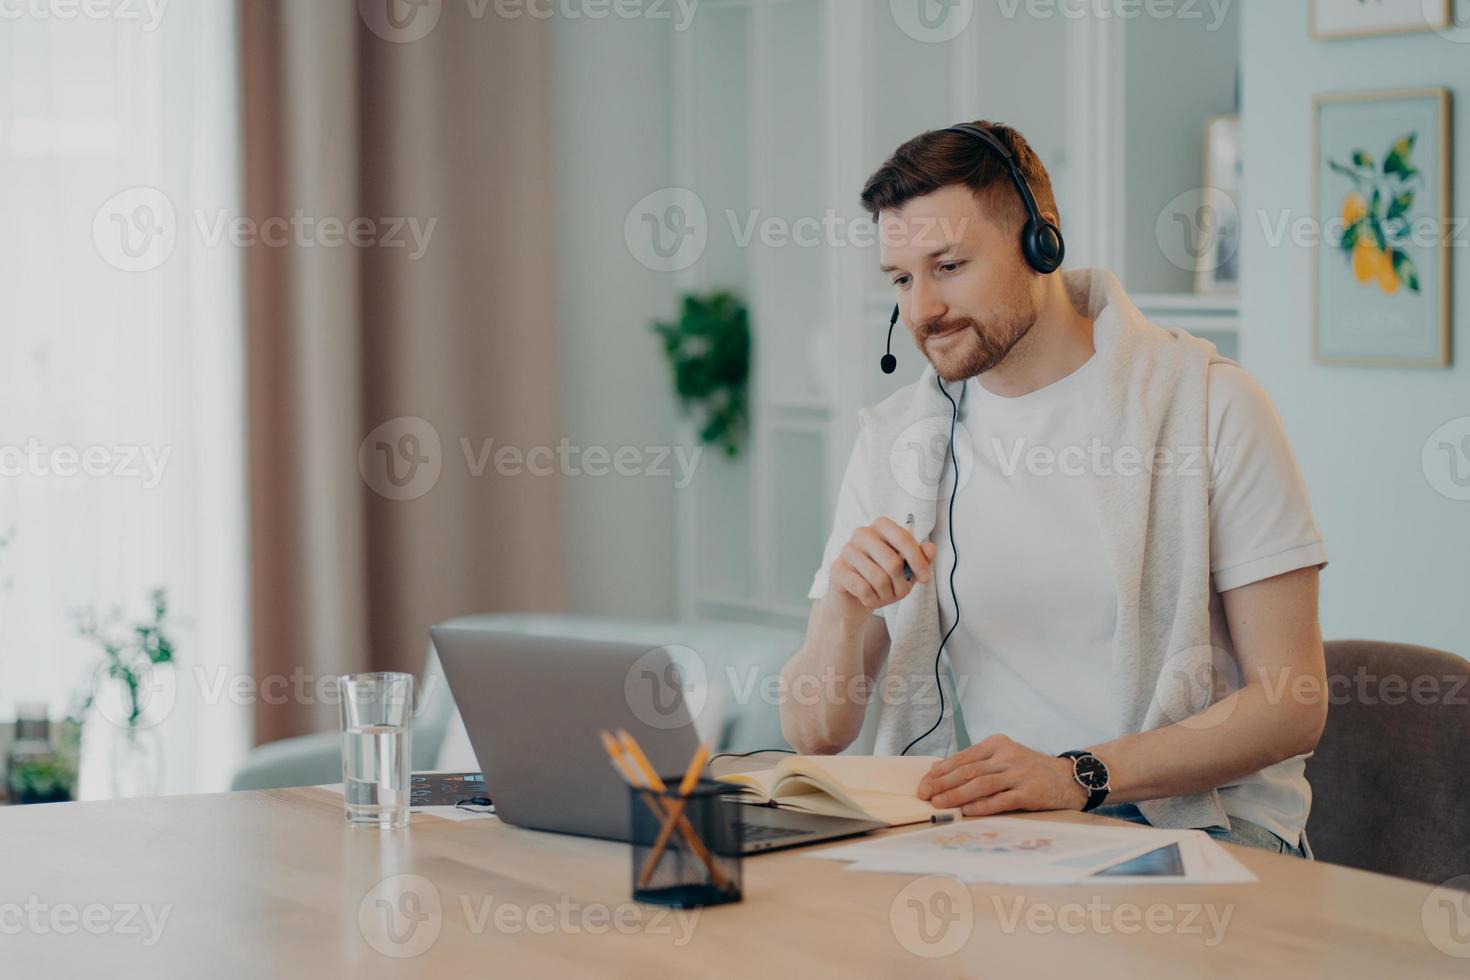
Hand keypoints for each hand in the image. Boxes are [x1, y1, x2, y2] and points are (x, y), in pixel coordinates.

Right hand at [825, 517, 937, 623]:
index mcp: (881, 526)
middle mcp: (862, 533)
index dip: (918, 561)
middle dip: (901, 585)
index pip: (904, 539)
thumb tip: (930, 549)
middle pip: (893, 562)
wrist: (854, 597)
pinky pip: (863, 589)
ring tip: (884, 597)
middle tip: (900, 593)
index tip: (925, 579)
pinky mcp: (837, 569)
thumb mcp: (906, 569)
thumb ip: (920, 558)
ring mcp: (847, 550)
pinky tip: (869, 599)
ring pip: (878, 578)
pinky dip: (871, 600)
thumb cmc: (883, 578)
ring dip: (886, 595)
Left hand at [916, 734, 1089, 815]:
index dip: (941, 771)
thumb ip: (977, 763)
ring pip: (981, 784)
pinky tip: (966, 812)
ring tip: (939, 804)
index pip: (963, 757)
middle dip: (942, 783)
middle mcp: (1007, 756)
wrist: (1068, 778)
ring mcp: (1019, 774)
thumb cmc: (1030, 770)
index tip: (924, 782)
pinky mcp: (1029, 792)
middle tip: (924, 794)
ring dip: (956, 795)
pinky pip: (1000, 800)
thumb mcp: (1004, 757)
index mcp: (997, 744)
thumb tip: (939, 771)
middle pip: (968, 770)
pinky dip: (981, 806)